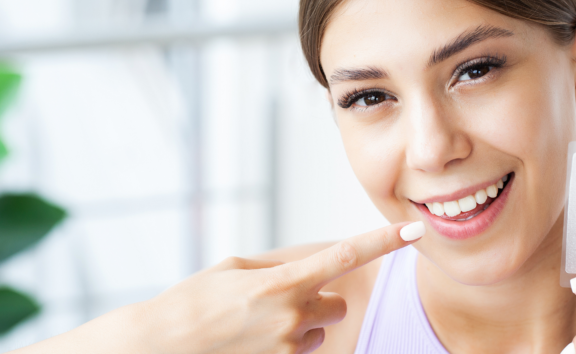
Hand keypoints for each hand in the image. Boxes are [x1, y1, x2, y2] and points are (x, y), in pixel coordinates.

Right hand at [137, 221, 424, 353]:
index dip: (382, 243)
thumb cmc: (194, 302)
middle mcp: (292, 315)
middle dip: (320, 299)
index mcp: (282, 281)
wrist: (162, 346)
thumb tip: (302, 270)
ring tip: (259, 324)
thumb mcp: (234, 269)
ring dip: (302, 324)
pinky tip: (255, 341)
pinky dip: (288, 345)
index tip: (412, 232)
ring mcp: (288, 348)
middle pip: (336, 302)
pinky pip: (301, 351)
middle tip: (284, 299)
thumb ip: (276, 267)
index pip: (345, 256)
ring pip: (319, 329)